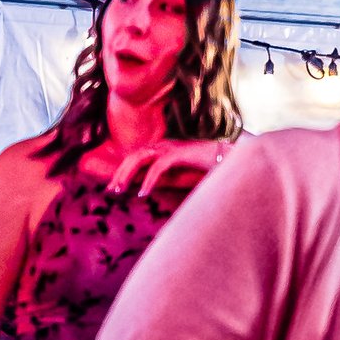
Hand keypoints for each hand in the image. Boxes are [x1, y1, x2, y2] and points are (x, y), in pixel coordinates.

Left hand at [95, 142, 218, 207]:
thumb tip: (146, 192)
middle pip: (133, 156)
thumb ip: (164, 180)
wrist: (229, 160)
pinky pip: (159, 166)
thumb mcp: (179, 177)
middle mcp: (164, 146)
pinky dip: (149, 180)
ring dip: (128, 174)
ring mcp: (172, 148)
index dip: (121, 172)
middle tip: (110, 190)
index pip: (135, 158)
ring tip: (120, 190)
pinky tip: (143, 193)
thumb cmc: (205, 170)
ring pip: (141, 158)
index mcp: (162, 150)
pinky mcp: (180, 153)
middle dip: (119, 173)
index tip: (112, 188)